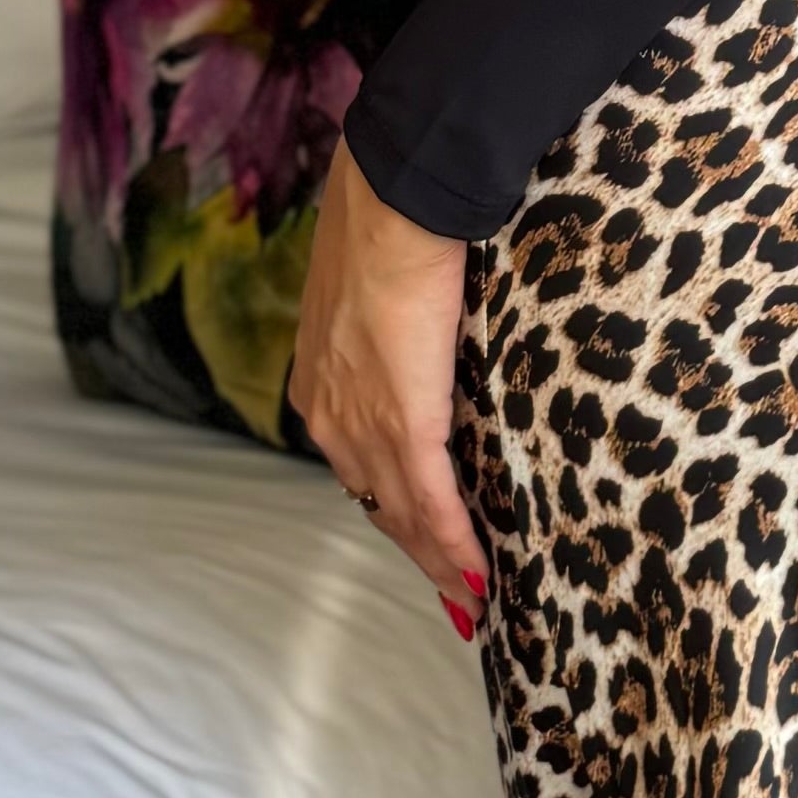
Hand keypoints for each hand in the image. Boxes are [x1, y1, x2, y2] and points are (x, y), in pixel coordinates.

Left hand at [291, 143, 488, 632]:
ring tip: (472, 598)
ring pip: (400, 513)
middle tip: (455, 595)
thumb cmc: (393, 223)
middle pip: (376, 503)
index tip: (420, 544)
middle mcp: (329, 411)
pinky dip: (454, 544)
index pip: (358, 466)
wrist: (398, 199)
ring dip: (438, 560)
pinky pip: (430, 500)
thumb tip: (419, 325)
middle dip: (417, 552)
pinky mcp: (403, 419)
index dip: (392, 511)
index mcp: (320, 380)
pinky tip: (477, 576)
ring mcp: (362, 420)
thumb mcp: (375, 287)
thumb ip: (389, 325)